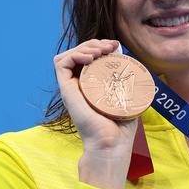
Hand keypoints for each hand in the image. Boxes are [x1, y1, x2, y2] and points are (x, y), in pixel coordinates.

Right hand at [53, 39, 137, 188]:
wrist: (111, 146)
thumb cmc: (121, 129)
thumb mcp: (126, 98)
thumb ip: (125, 81)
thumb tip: (128, 58)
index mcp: (90, 87)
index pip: (88, 58)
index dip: (99, 46)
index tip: (115, 46)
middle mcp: (78, 86)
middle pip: (78, 53)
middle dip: (94, 43)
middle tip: (110, 46)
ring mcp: (71, 88)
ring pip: (68, 55)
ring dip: (84, 47)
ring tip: (100, 51)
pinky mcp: (66, 91)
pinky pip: (60, 63)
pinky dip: (74, 54)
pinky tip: (91, 58)